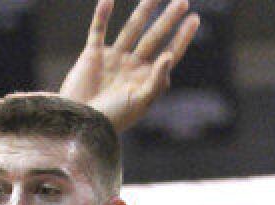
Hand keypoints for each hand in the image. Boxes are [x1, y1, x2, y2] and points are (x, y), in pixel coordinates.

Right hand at [59, 0, 199, 132]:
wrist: (80, 123)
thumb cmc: (112, 118)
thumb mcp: (140, 102)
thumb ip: (156, 80)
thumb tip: (169, 56)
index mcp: (146, 79)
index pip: (169, 53)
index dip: (182, 37)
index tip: (195, 19)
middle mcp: (132, 66)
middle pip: (154, 37)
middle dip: (168, 19)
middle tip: (183, 1)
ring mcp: (113, 58)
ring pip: (132, 29)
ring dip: (143, 11)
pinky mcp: (92, 55)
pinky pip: (98, 30)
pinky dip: (101, 15)